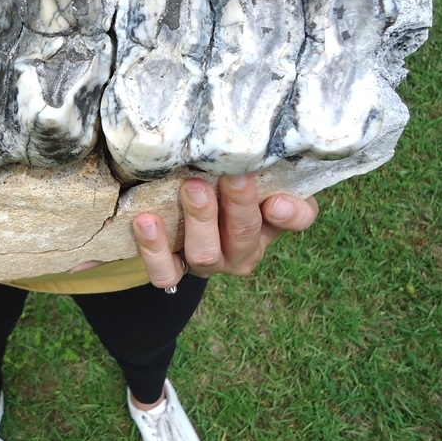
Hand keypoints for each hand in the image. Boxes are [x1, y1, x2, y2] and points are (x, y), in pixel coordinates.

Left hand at [132, 174, 317, 287]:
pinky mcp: (174, 270)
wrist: (180, 199)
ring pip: (206, 255)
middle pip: (245, 235)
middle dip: (238, 205)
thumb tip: (278, 193)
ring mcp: (207, 263)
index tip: (276, 200)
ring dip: (199, 221)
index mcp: (271, 222)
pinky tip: (146, 220)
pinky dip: (154, 249)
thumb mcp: (254, 169)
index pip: (295, 219)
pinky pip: (165, 271)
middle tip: (229, 176)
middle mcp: (243, 250)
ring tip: (191, 188)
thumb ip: (273, 172)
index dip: (289, 214)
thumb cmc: (222, 177)